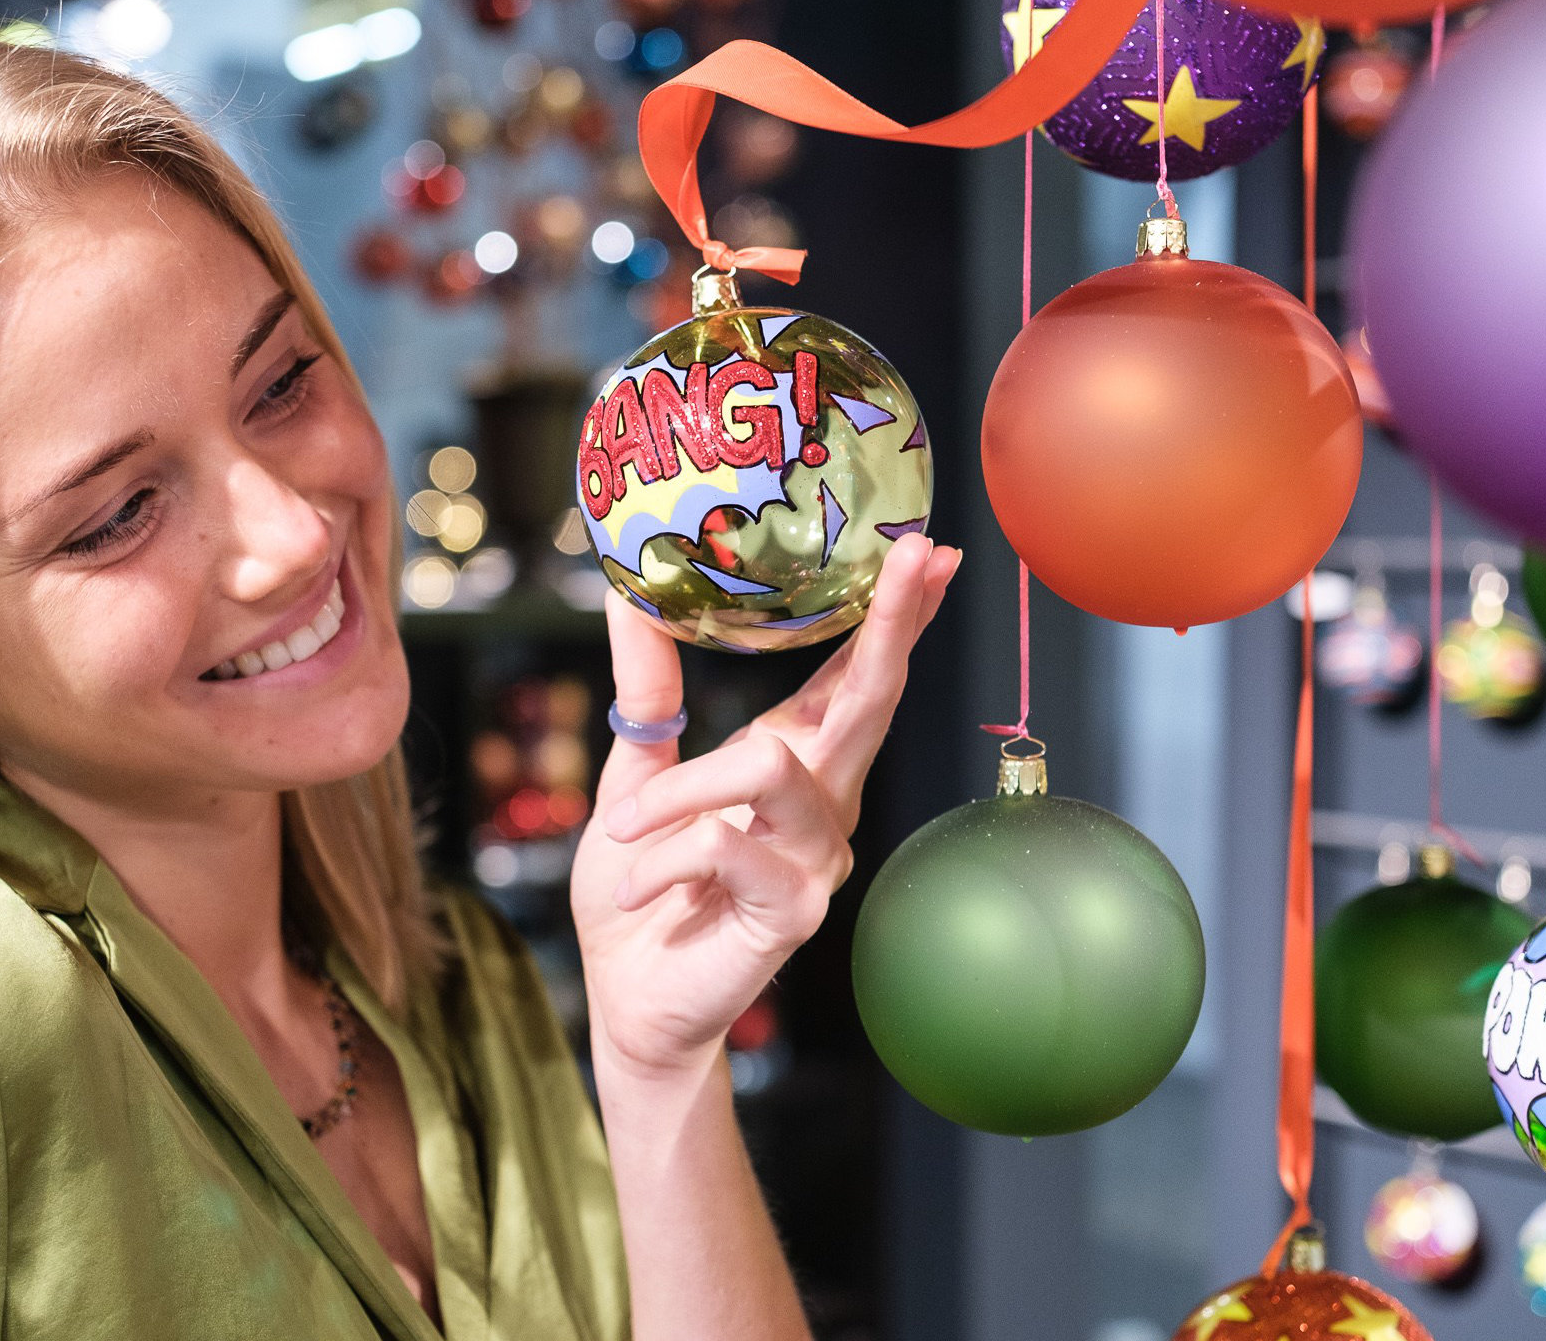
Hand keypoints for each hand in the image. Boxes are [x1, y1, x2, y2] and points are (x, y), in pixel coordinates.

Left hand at [571, 534, 961, 1079]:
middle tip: (920, 559)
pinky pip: (724, 842)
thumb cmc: (640, 891)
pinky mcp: (794, 907)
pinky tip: (637, 887)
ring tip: (619, 829)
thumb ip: (646, 689)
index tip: (926, 547)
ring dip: (677, 792)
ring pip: (767, 767)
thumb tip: (629, 593)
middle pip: (870, 700)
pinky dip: (660, 855)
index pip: (851, 675)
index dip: (891, 614)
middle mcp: (823, 804)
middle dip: (894, 625)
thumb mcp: (633, 772)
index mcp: (793, 762)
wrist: (628, 998)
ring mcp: (818, 857)